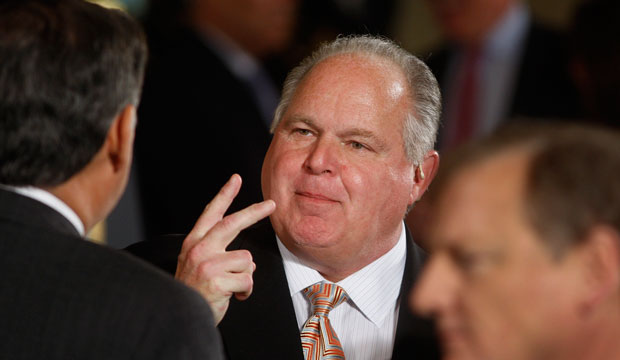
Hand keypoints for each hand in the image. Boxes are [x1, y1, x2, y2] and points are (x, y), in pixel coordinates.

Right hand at [175, 174, 275, 323]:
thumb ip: (222, 256)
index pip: (211, 214)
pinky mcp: (216, 280)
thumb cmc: (195, 293)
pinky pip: (247, 279)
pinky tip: (233, 296)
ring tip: (231, 287)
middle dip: (254, 212)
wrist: (181, 318)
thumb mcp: (202, 267)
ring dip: (245, 276)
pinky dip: (246, 291)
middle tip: (271, 204)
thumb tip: (249, 260)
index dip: (224, 195)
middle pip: (232, 224)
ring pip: (246, 259)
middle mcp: (199, 249)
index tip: (236, 179)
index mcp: (194, 243)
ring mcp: (206, 263)